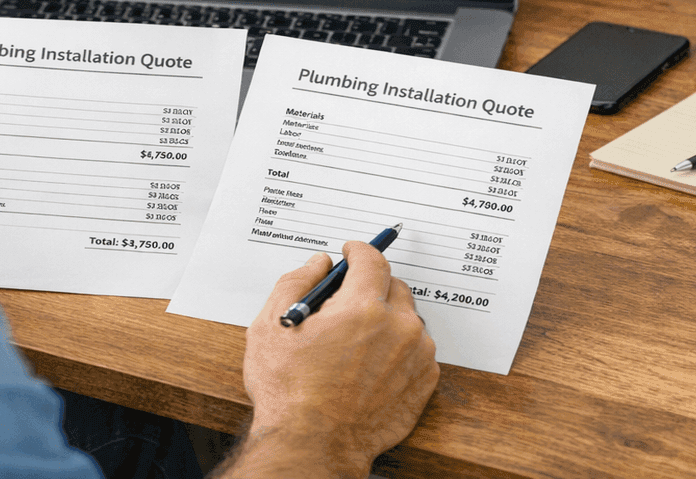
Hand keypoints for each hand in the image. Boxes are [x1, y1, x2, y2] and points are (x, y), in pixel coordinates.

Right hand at [220, 240, 438, 478]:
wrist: (313, 445)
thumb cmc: (289, 392)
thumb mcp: (271, 327)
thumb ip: (296, 283)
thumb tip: (317, 264)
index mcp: (363, 308)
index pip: (372, 260)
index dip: (358, 251)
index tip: (351, 252)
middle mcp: (399, 328)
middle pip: (393, 286)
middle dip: (371, 287)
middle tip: (345, 304)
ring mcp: (416, 357)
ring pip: (406, 319)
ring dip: (386, 319)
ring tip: (354, 343)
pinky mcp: (424, 383)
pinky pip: (416, 350)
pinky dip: (397, 349)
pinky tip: (369, 366)